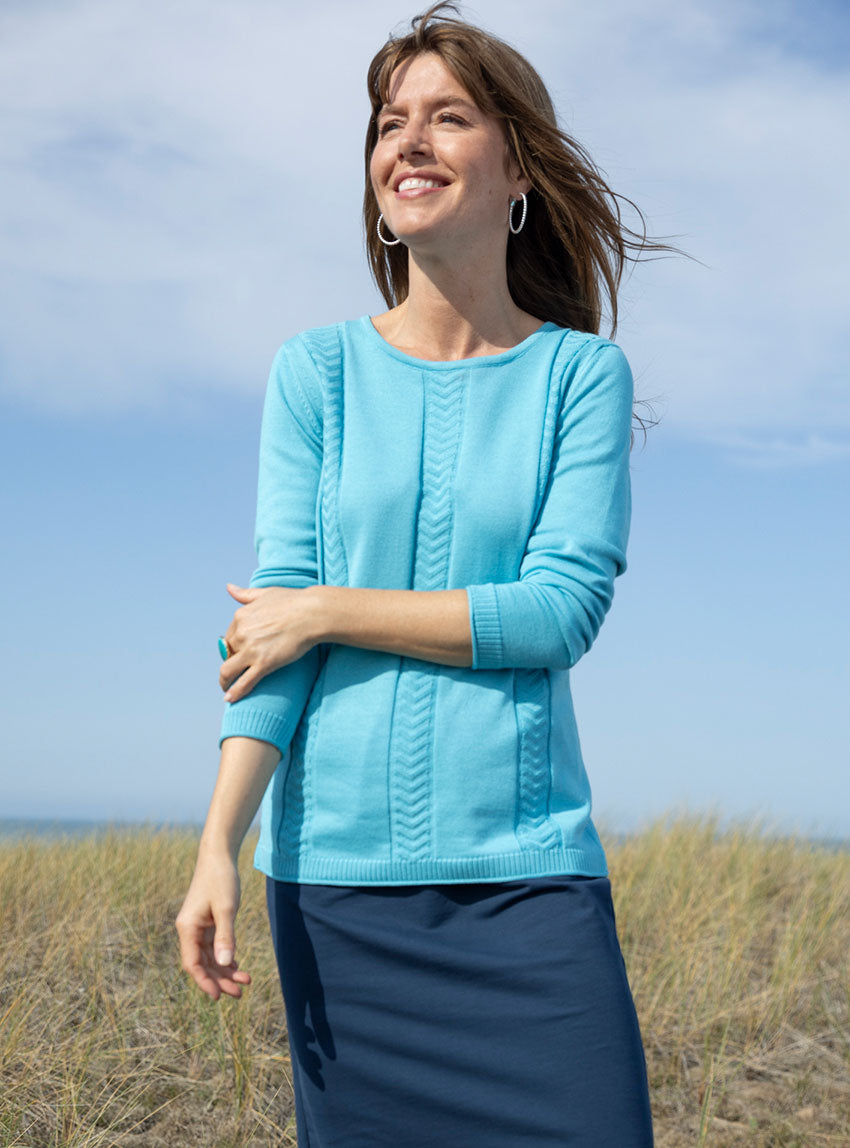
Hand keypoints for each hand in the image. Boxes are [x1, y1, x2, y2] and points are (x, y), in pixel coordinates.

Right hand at [175, 850, 251, 1000]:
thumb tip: (225, 964)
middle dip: (220, 980)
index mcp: (188, 928)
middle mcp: (189, 930)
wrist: (218, 856)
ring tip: (245, 981)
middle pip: (202, 964)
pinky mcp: (206, 922)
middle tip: (240, 993)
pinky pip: (213, 947)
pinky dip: (225, 957)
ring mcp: (197, 927)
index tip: (219, 996)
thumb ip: (225, 936)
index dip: (205, 982)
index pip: (192, 964)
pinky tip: (237, 965)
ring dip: (225, 970)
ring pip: (209, 957)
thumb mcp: (226, 908)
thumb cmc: (221, 879)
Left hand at [220, 583, 320, 701]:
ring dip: (224, 682)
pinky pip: (244, 682)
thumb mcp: (265, 593)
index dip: (232, 647)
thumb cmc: (293, 601)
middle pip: (227, 654)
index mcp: (240, 616)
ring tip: (226, 689)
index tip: (237, 654)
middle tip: (236, 671)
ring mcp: (251, 650)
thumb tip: (229, 588)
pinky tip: (230, 699)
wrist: (313, 613)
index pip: (228, 636)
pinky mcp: (264, 664)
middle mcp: (241, 633)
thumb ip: (245, 594)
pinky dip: (235, 692)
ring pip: (228, 671)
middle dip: (230, 663)